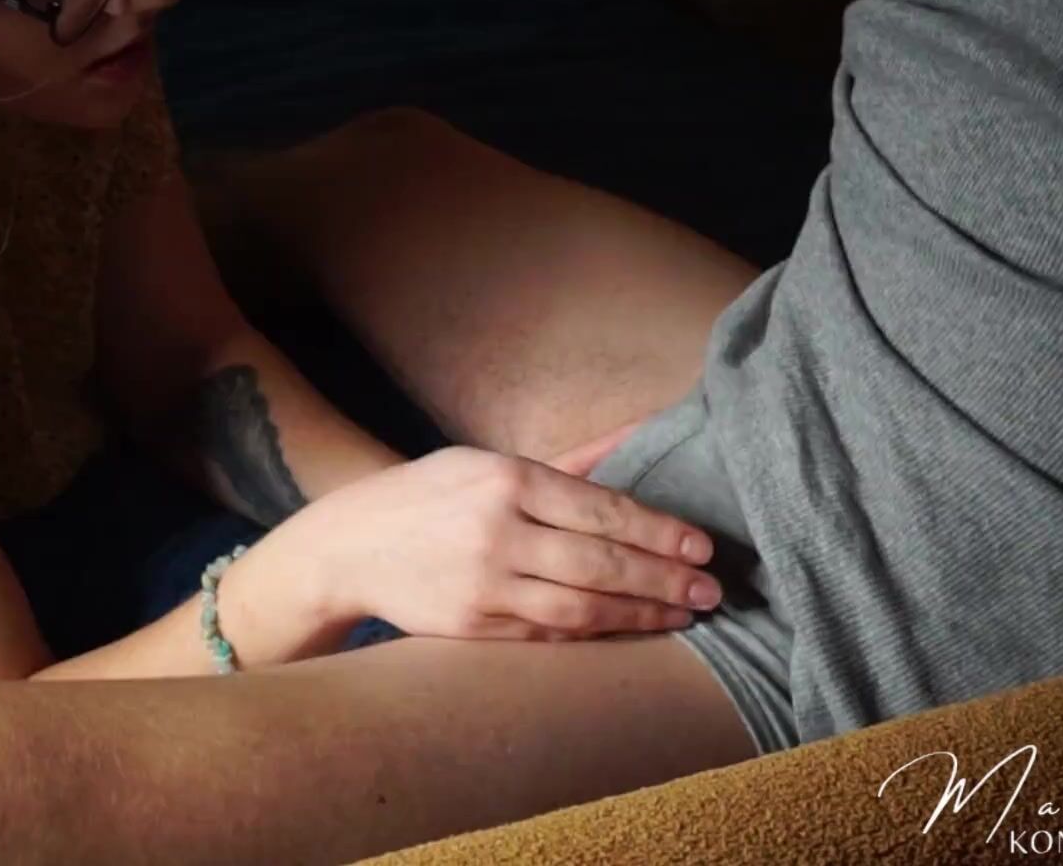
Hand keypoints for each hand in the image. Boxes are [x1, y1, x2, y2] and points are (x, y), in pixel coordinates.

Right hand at [247, 440, 718, 645]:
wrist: (349, 546)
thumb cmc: (431, 497)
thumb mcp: (488, 462)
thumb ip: (570, 459)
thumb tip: (642, 429)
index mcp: (506, 479)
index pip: (603, 508)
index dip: (660, 531)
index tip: (702, 545)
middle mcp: (497, 531)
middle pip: (602, 561)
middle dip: (665, 578)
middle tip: (714, 589)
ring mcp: (484, 584)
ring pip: (582, 606)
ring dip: (643, 613)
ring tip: (685, 612)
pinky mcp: (473, 627)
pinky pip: (550, 633)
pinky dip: (598, 632)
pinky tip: (631, 628)